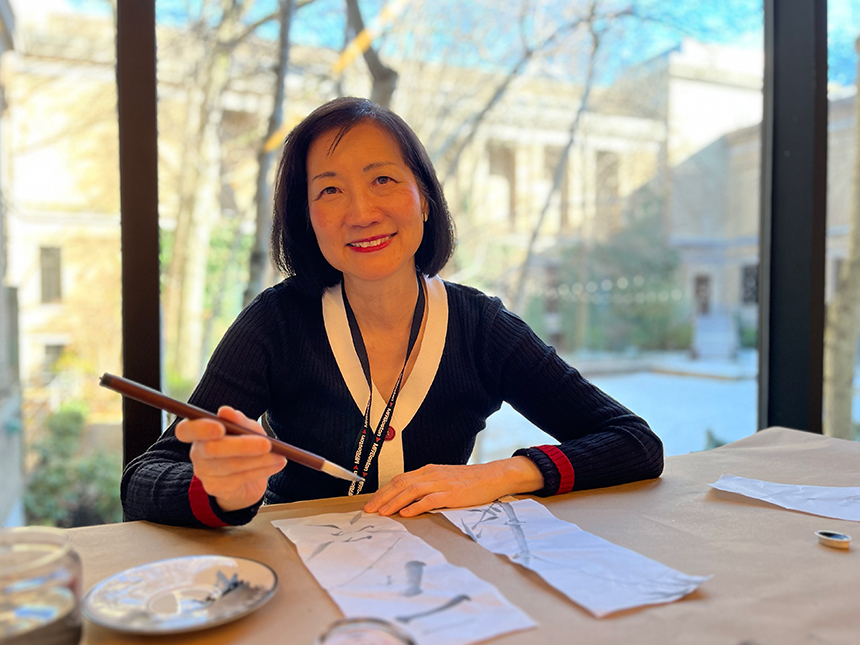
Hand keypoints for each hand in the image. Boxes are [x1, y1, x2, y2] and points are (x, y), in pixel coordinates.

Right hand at [175, 406, 285, 511]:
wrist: (245, 479)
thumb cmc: (243, 445)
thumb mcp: (245, 429)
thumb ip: (238, 421)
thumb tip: (227, 412)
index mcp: (198, 432)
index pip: (186, 430)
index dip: (200, 428)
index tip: (220, 426)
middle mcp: (197, 452)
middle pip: (212, 449)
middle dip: (242, 445)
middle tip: (267, 443)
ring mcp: (205, 472)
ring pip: (231, 465)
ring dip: (260, 459)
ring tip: (280, 455)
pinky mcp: (217, 488)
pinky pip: (240, 478)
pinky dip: (263, 469)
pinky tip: (277, 463)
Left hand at [363, 457, 543, 517]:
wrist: (491, 477)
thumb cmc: (468, 481)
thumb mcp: (443, 479)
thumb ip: (427, 486)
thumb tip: (408, 500)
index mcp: (428, 471)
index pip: (399, 479)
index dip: (384, 491)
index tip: (372, 503)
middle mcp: (431, 474)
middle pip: (400, 484)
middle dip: (383, 497)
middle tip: (370, 510)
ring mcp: (441, 483)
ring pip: (411, 490)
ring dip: (394, 502)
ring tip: (383, 513)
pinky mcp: (452, 493)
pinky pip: (430, 499)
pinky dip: (416, 506)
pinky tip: (406, 513)